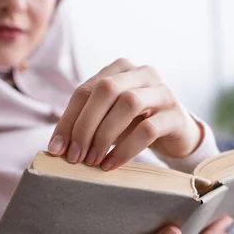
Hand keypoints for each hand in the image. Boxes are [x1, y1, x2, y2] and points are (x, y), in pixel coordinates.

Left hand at [48, 58, 203, 169]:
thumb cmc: (135, 123)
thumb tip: (56, 147)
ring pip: (128, 104)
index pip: (86, 89)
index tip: (56, 149)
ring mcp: (162, 92)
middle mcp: (142, 73)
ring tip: (93, 161)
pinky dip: (125, 149)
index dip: (68, 119)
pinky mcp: (175, 115)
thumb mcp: (108, 118)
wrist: (176, 134)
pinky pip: (148, 129)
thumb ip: (85, 123)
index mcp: (120, 68)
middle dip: (85, 125)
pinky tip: (111, 164)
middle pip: (106, 89)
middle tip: (75, 156)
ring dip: (104, 136)